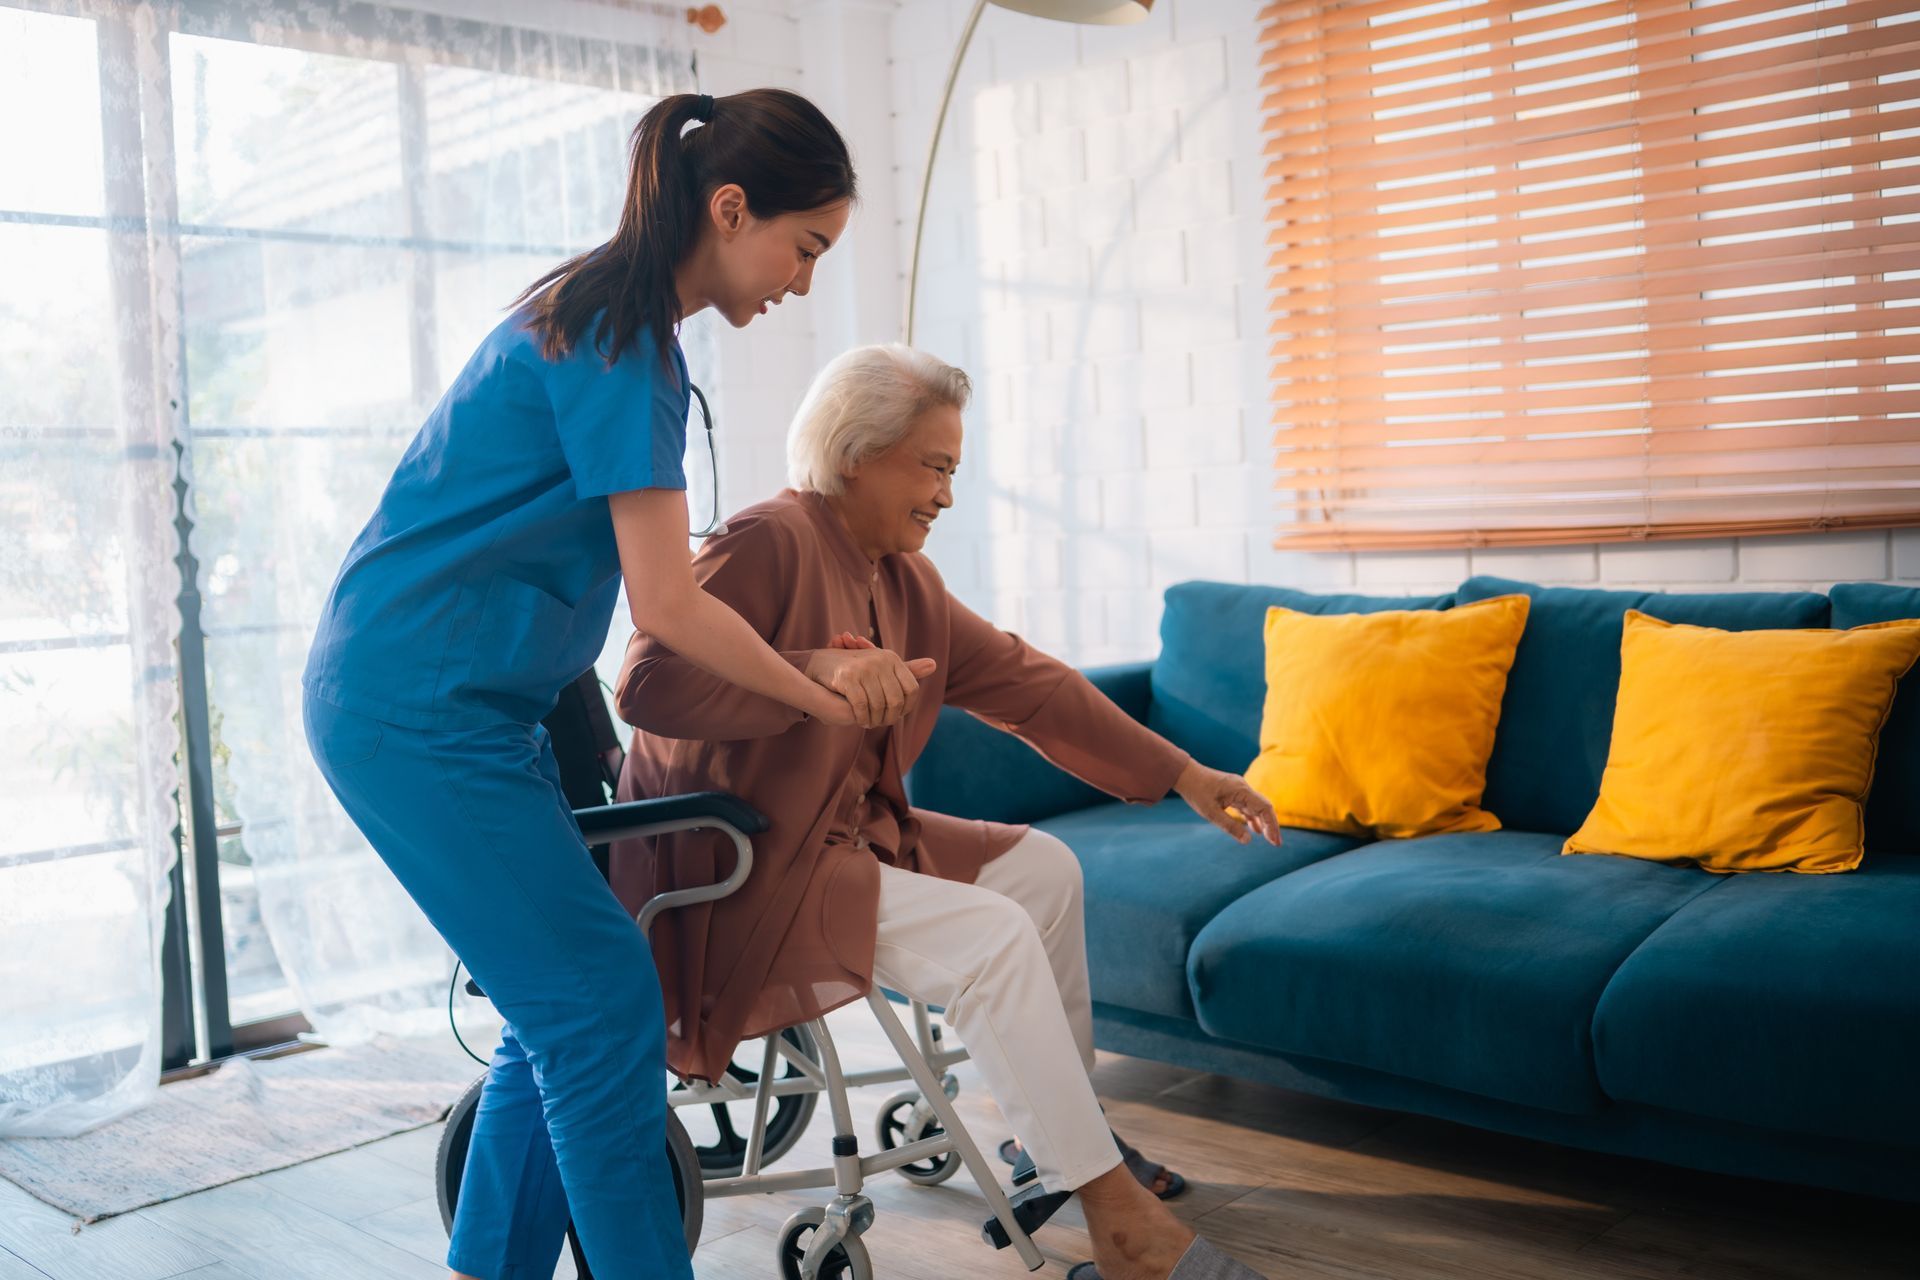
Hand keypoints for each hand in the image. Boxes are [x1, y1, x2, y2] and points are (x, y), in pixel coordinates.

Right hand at [804, 636, 936, 728]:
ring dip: (875, 720)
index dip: (907, 706)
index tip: (898, 715)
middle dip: (890, 717)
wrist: (822, 664)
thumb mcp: (883, 668)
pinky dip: (862, 718)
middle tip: (883, 723)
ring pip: (878, 705)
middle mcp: (880, 660)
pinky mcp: (847, 677)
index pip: (911, 689)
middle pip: (895, 700)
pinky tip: (861, 721)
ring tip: (871, 723)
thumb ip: (907, 670)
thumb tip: (934, 664)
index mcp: (891, 658)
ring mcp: (863, 668)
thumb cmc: (857, 669)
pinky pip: (862, 706)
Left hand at [1174, 761, 1283, 845]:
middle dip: (1271, 825)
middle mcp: (1243, 788)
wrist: (1184, 774)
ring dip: (1263, 822)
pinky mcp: (1233, 792)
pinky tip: (1256, 830)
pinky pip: (1247, 805)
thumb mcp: (1211, 813)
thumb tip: (1248, 841)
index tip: (1274, 841)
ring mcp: (1239, 789)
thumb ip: (1230, 827)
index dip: (1272, 825)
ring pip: (1256, 807)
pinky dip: (1252, 817)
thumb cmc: (1196, 791)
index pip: (1265, 807)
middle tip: (1276, 844)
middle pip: (1264, 807)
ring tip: (1268, 839)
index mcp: (1241, 790)